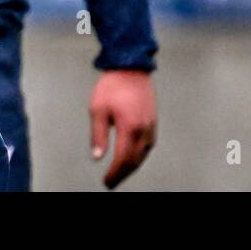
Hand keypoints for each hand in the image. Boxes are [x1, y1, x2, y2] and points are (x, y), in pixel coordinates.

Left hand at [89, 70, 156, 189]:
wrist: (131, 67)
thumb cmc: (112, 86)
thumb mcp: (98, 110)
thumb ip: (98, 135)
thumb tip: (97, 157)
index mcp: (129, 128)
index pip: (123, 159)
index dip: (114, 174)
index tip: (106, 182)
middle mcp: (143, 129)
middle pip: (135, 161)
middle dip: (122, 174)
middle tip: (111, 182)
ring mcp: (151, 125)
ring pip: (143, 154)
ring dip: (132, 166)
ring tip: (120, 172)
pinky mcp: (153, 120)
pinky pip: (148, 145)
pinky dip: (140, 155)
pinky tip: (132, 156)